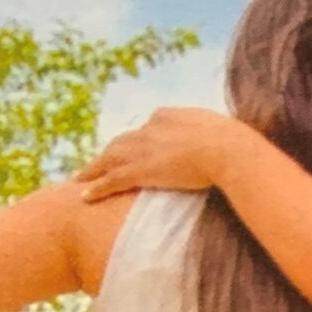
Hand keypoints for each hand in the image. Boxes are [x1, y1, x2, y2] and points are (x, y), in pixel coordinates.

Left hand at [75, 107, 252, 201]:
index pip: (147, 127)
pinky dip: (95, 188)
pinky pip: (110, 180)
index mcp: (168, 115)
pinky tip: (84, 196)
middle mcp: (150, 128)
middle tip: (98, 163)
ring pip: (109, 159)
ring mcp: (142, 149)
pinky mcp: (140, 170)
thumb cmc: (231, 142)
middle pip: (122, 141)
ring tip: (81, 178)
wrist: (226, 149)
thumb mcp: (217, 128)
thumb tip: (216, 140)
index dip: (139, 139)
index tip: (135, 148)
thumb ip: (208, 132)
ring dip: (93, 169)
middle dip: (109, 153)